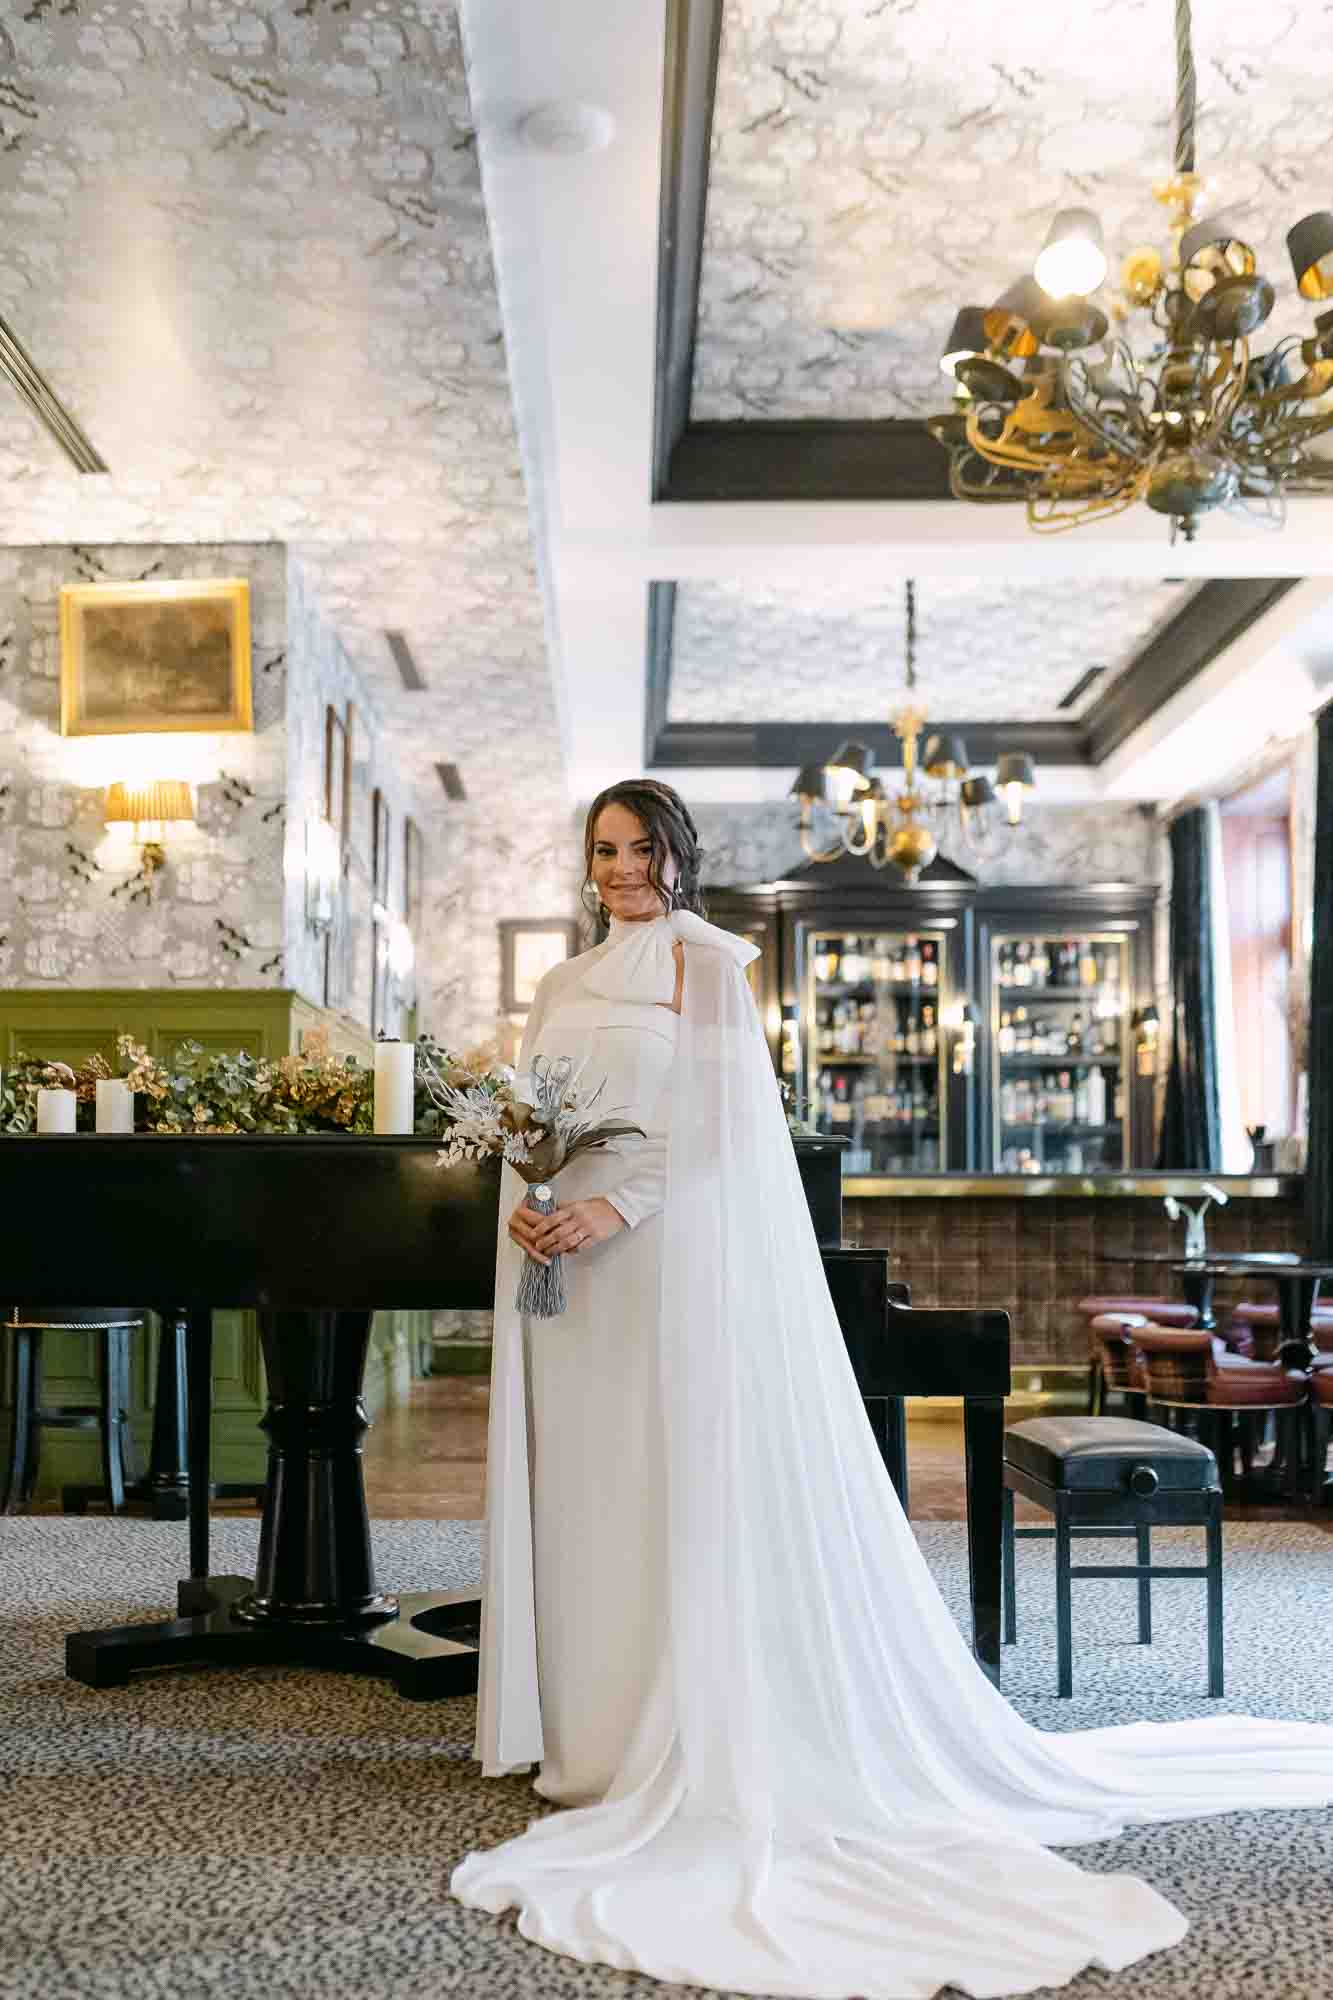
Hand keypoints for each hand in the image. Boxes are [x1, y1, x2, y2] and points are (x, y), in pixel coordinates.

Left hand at [507, 1195, 624, 1264]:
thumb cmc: (597, 1206)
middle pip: (558, 1232)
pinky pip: (580, 1247)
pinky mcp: (596, 1237)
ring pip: (568, 1242)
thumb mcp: (579, 1203)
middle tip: (538, 1246)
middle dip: (546, 1241)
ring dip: (556, 1249)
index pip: (553, 1218)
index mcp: (573, 1208)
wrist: (617, 1209)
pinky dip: (571, 1251)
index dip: (541, 1227)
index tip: (533, 1234)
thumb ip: (565, 1208)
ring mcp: (588, 1228)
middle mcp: (579, 1218)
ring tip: (549, 1253)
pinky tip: (566, 1253)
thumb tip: (549, 1211)